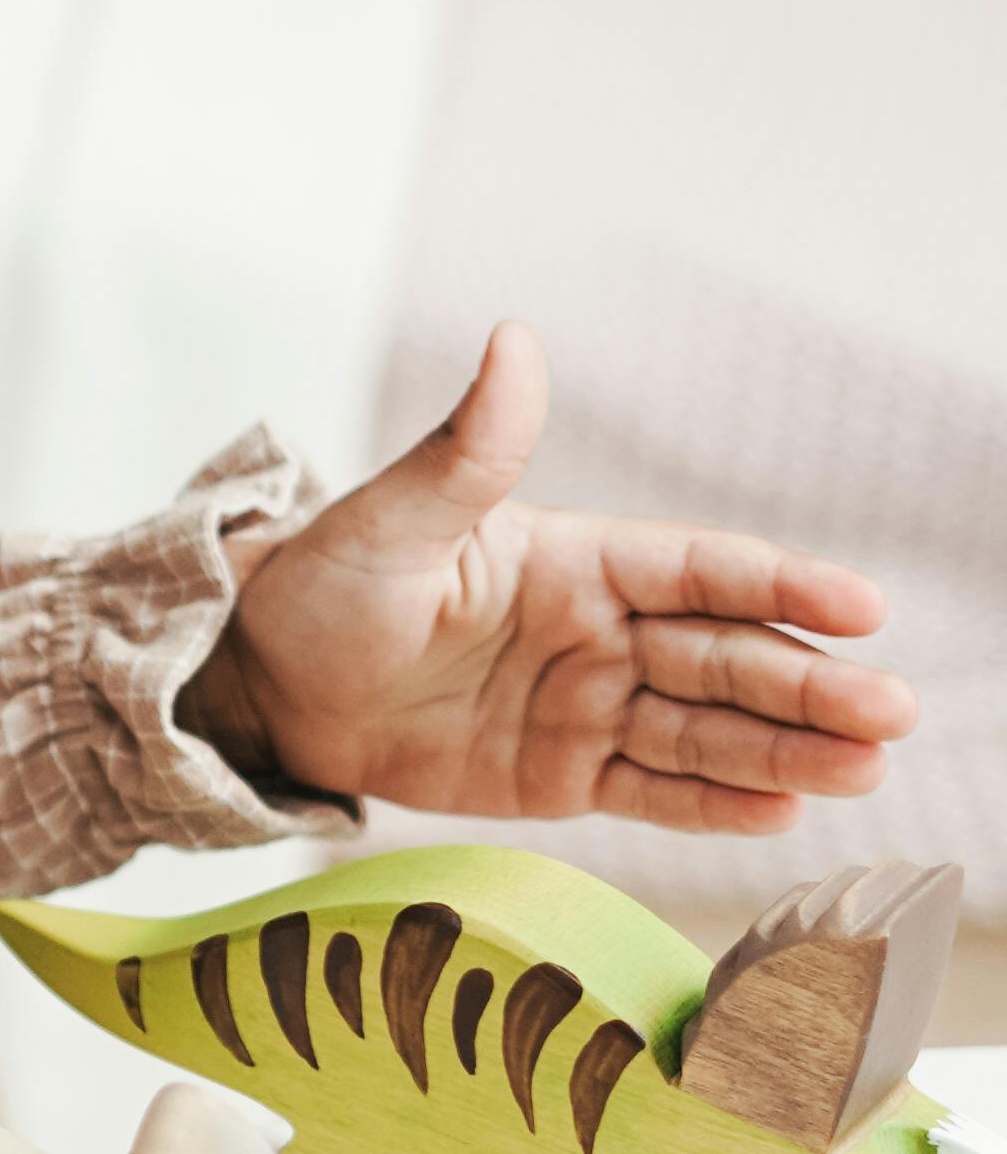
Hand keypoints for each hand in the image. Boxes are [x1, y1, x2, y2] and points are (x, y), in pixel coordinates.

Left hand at [200, 321, 915, 832]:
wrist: (262, 685)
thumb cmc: (322, 587)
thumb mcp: (390, 521)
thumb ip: (466, 451)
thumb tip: (514, 342)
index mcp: (576, 558)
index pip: (702, 570)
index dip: (783, 585)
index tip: (861, 605)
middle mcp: (600, 632)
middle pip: (727, 658)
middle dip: (811, 686)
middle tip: (892, 714)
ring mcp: (586, 708)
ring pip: (706, 731)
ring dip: (787, 751)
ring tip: (866, 769)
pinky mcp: (560, 777)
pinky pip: (650, 793)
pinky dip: (715, 805)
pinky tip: (784, 812)